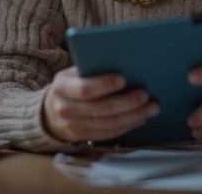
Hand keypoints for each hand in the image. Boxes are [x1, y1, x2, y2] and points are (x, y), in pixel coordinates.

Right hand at [42, 66, 158, 143]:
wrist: (50, 112)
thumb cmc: (69, 86)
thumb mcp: (71, 73)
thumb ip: (90, 69)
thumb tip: (123, 63)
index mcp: (62, 86)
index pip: (84, 89)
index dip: (104, 85)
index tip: (124, 79)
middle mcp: (65, 108)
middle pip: (101, 108)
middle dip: (127, 102)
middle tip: (146, 95)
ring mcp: (74, 126)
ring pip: (109, 123)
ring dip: (133, 116)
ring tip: (151, 108)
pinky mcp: (83, 137)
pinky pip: (109, 133)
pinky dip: (128, 126)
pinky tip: (140, 118)